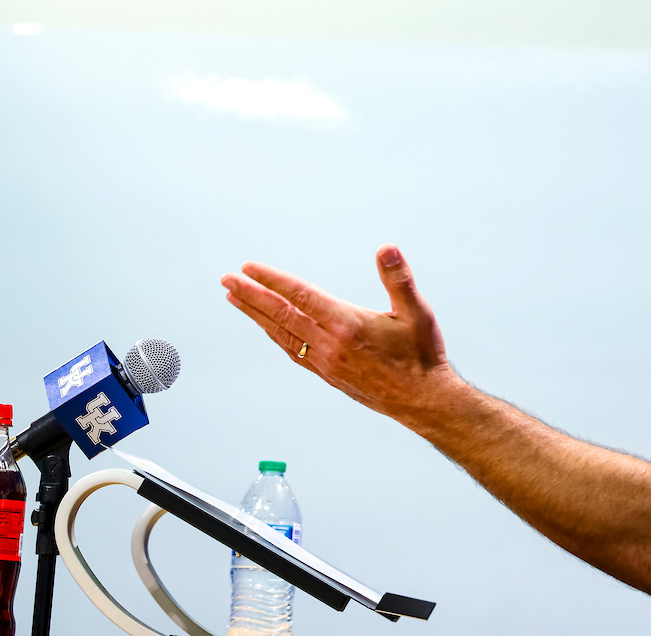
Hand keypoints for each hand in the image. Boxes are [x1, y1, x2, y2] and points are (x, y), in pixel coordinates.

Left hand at [220, 244, 455, 418]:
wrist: (423, 400)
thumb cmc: (420, 357)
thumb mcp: (416, 312)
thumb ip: (398, 278)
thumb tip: (386, 249)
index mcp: (348, 325)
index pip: (301, 296)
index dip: (273, 280)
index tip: (250, 268)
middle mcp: (331, 344)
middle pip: (281, 314)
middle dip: (251, 295)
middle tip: (227, 280)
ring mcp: (326, 362)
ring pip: (282, 334)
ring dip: (256, 315)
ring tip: (235, 300)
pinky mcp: (328, 374)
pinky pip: (292, 352)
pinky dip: (274, 336)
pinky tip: (267, 329)